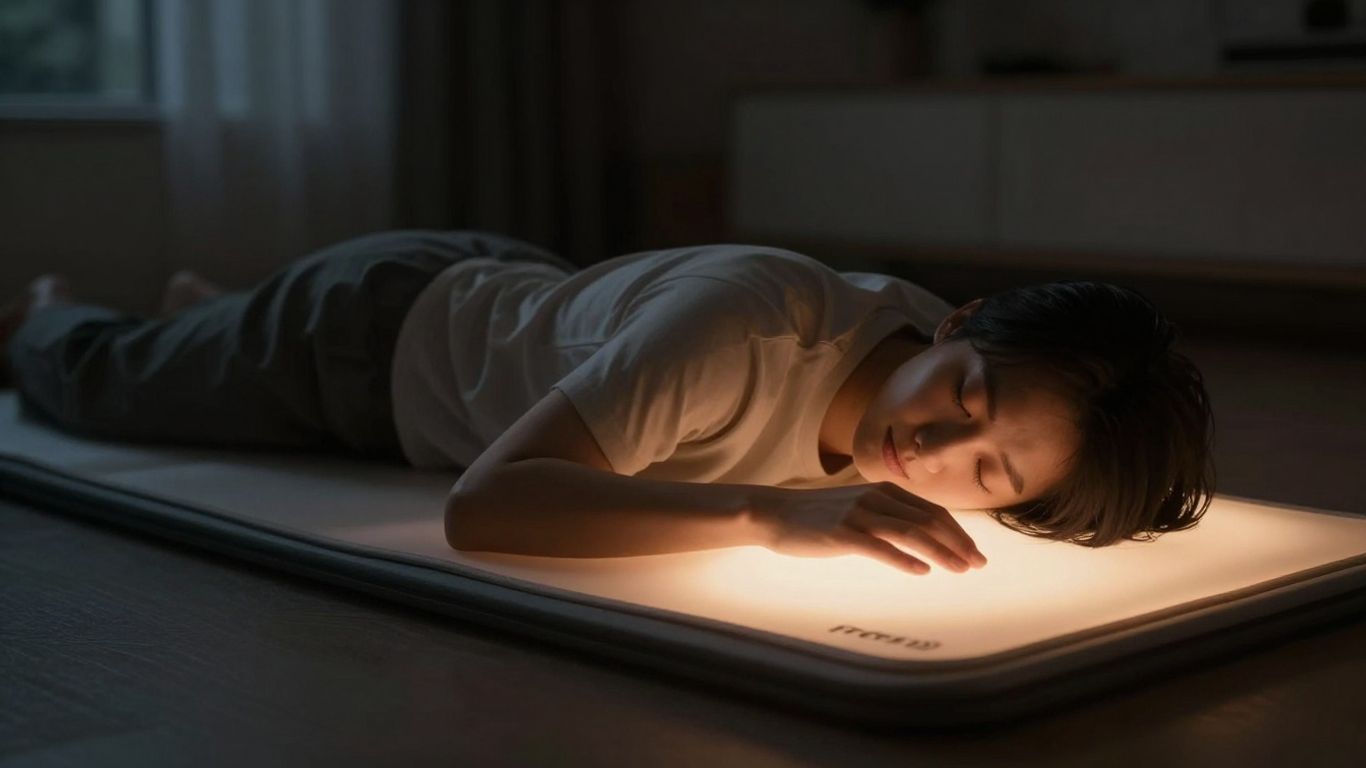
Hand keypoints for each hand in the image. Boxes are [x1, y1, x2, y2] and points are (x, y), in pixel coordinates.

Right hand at [749, 483, 987, 574]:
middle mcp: (875, 499)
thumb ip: (887, 515)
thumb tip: (921, 534)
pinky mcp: (842, 534)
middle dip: (958, 543)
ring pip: (911, 532)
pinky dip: (904, 559)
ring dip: (941, 552)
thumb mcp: (858, 507)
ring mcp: (858, 516)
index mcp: (883, 491)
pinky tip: (922, 571)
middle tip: (978, 564)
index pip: (931, 511)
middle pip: (928, 520)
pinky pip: (880, 547)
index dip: (958, 531)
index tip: (974, 552)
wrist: (775, 513)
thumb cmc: (817, 515)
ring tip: (960, 569)